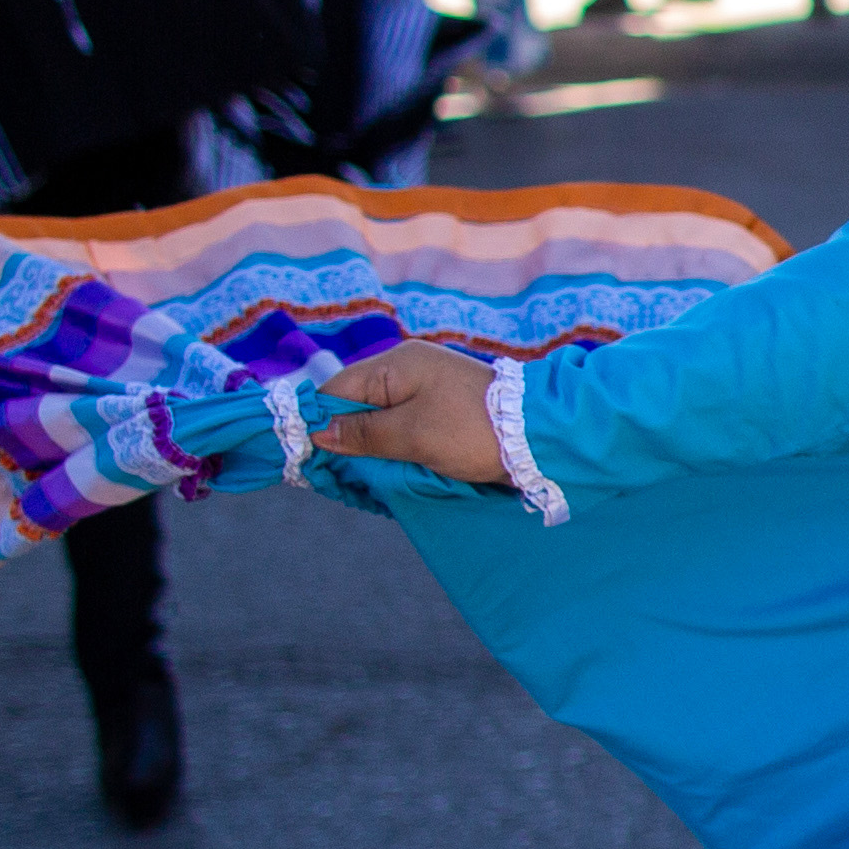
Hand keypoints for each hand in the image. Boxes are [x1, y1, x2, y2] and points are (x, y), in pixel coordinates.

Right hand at [312, 344, 504, 482]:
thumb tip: (318, 432)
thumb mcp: (413, 434)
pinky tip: (389, 475)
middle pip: (356, 406)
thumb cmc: (474, 430)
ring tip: (361, 483)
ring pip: (380, 422)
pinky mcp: (443, 413)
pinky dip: (395, 452)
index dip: (318, 422)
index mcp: (397, 365)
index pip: (337, 390)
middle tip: (334, 479)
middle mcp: (409, 372)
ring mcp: (428, 392)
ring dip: (370, 451)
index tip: (306, 458)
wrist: (543, 435)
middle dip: (344, 441)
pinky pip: (404, 430)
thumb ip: (364, 434)